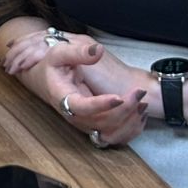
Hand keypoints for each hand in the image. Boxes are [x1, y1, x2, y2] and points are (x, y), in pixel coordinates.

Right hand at [8, 35, 148, 146]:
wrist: (47, 80)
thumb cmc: (53, 67)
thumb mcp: (58, 54)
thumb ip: (77, 52)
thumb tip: (98, 50)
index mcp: (63, 98)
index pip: (81, 108)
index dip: (100, 105)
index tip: (118, 98)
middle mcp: (74, 116)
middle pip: (102, 122)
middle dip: (124, 109)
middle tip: (138, 92)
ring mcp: (85, 124)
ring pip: (112, 134)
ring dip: (130, 120)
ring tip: (140, 101)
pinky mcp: (95, 128)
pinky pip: (117, 138)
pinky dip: (132, 129)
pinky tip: (139, 113)